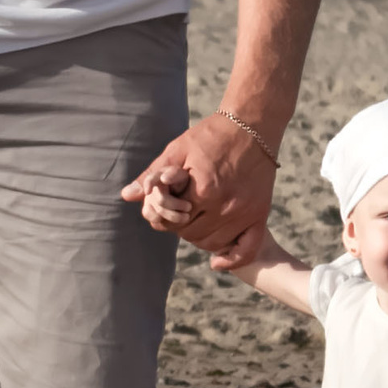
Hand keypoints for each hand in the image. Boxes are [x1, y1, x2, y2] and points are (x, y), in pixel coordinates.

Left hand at [120, 113, 278, 260]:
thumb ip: (153, 175)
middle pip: (190, 234)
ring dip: (199, 237)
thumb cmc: (210, 135)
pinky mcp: (260, 214)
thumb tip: (127, 195)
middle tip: (181, 209)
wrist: (251, 125)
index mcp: (203, 191)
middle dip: (179, 224)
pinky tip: (217, 262)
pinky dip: (232, 259)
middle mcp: (225, 206)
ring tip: (197, 219)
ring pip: (212, 244)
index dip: (163, 215)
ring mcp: (245, 213)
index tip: (167, 204)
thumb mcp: (177, 150)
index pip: (171, 221)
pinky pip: (247, 249)